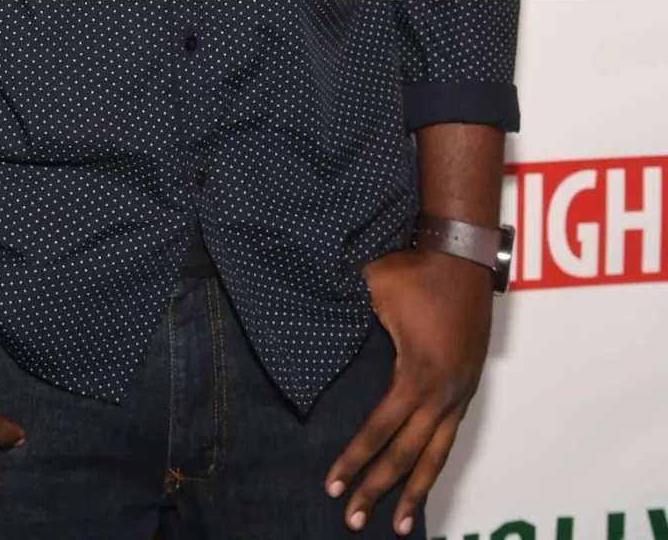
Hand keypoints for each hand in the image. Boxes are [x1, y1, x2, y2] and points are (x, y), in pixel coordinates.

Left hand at [325, 248, 492, 533]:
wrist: (462, 256)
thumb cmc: (412, 270)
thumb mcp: (370, 288)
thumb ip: (342, 312)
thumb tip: (301, 321)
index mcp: (414, 375)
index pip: (379, 430)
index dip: (354, 459)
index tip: (333, 486)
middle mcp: (440, 394)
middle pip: (407, 455)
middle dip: (379, 490)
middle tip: (353, 520)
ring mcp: (458, 394)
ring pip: (436, 456)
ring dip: (416, 493)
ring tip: (401, 527)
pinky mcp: (467, 388)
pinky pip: (449, 438)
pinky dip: (435, 465)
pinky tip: (424, 483)